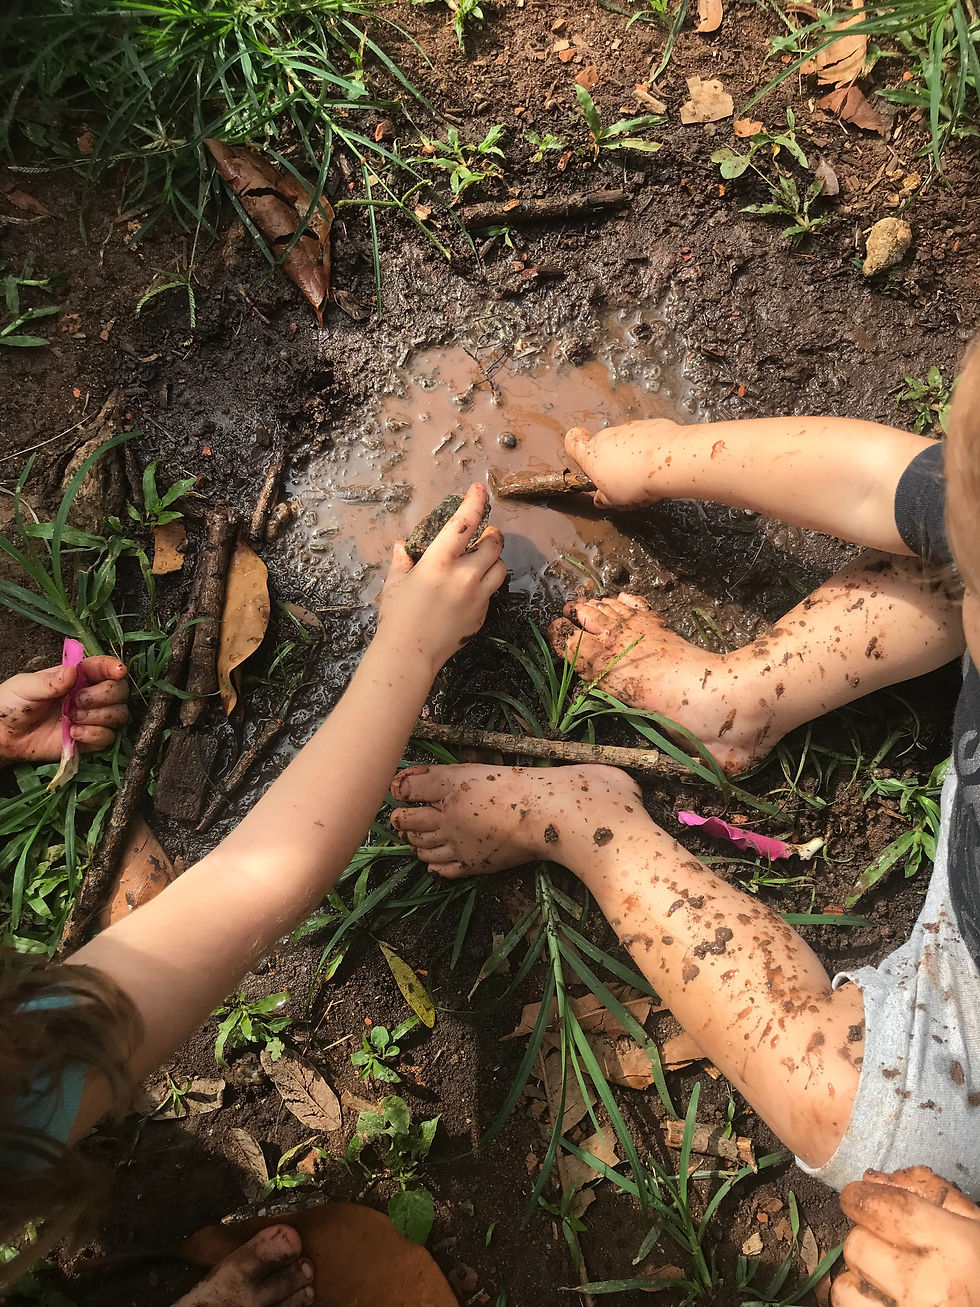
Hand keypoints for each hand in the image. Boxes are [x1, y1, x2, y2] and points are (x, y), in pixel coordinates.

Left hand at [0, 657, 129, 763]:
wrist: (4, 736)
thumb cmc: (12, 704)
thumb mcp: (25, 686)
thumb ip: (49, 681)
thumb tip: (71, 672)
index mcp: (77, 676)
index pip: (104, 667)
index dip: (114, 667)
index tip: (118, 671)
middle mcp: (89, 695)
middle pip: (119, 691)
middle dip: (104, 695)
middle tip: (78, 700)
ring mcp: (92, 718)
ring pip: (119, 714)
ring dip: (99, 716)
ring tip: (72, 718)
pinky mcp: (90, 739)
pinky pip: (108, 737)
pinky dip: (94, 735)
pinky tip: (74, 733)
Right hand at [377, 483, 505, 672]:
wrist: (410, 654)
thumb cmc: (398, 616)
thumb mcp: (395, 583)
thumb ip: (403, 561)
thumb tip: (403, 545)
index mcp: (440, 562)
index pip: (465, 522)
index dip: (475, 501)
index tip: (479, 489)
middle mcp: (465, 576)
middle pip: (494, 545)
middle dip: (491, 535)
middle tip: (483, 535)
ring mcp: (477, 596)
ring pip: (500, 568)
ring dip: (493, 560)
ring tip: (479, 562)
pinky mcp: (482, 614)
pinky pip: (492, 591)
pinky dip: (486, 584)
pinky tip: (469, 590)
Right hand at [565, 418, 683, 508]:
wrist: (669, 461)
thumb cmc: (636, 481)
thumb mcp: (615, 500)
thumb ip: (604, 498)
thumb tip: (601, 498)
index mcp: (591, 455)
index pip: (572, 442)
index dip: (574, 446)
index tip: (581, 455)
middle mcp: (607, 437)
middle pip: (603, 446)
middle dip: (611, 461)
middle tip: (624, 480)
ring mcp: (629, 428)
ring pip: (626, 442)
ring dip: (632, 456)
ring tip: (645, 475)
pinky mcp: (650, 425)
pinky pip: (646, 438)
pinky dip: (650, 449)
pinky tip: (659, 464)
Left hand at [834, 1166, 979, 1306]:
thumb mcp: (978, 1231)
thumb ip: (937, 1201)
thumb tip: (877, 1180)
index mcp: (951, 1249)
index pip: (878, 1208)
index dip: (860, 1197)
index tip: (861, 1197)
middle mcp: (926, 1286)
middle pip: (857, 1244)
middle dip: (868, 1238)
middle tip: (890, 1245)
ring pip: (846, 1286)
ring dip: (862, 1278)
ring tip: (889, 1278)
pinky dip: (863, 1303)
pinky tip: (888, 1300)